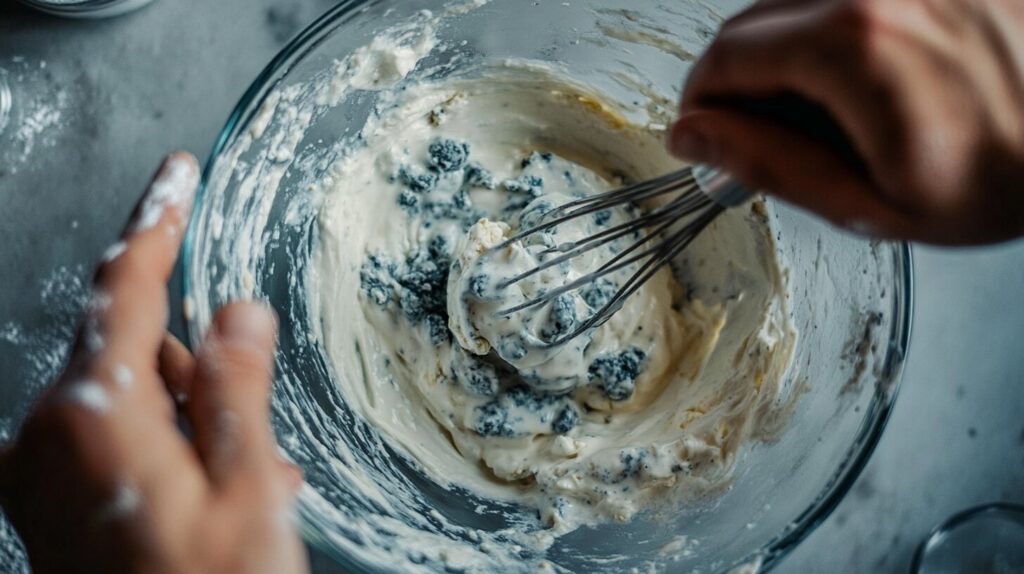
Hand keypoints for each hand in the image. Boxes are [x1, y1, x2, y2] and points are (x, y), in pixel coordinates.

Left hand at [0, 153, 308, 573]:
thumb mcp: (245, 489)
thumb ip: (235, 386)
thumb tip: (236, 308)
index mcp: (94, 415)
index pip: (125, 288)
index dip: (157, 222)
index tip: (177, 172)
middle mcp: (48, 431)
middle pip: (136, 347)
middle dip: (202, 373)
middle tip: (255, 439)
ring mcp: (39, 466)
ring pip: (130, 394)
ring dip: (193, 418)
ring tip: (247, 484)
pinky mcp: (46, 495)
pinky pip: (111, 435)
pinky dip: (164, 443)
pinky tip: (209, 490)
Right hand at [670, 0, 1023, 244]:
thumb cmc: (1008, 176)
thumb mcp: (873, 201)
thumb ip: (769, 163)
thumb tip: (696, 138)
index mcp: (852, 45)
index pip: (724, 59)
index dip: (700, 105)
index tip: (705, 136)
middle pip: (752, 23)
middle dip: (739, 82)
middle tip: (763, 137)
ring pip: (794, 8)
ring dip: (784, 59)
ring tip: (828, 116)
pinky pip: (843, 4)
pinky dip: (831, 39)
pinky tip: (864, 83)